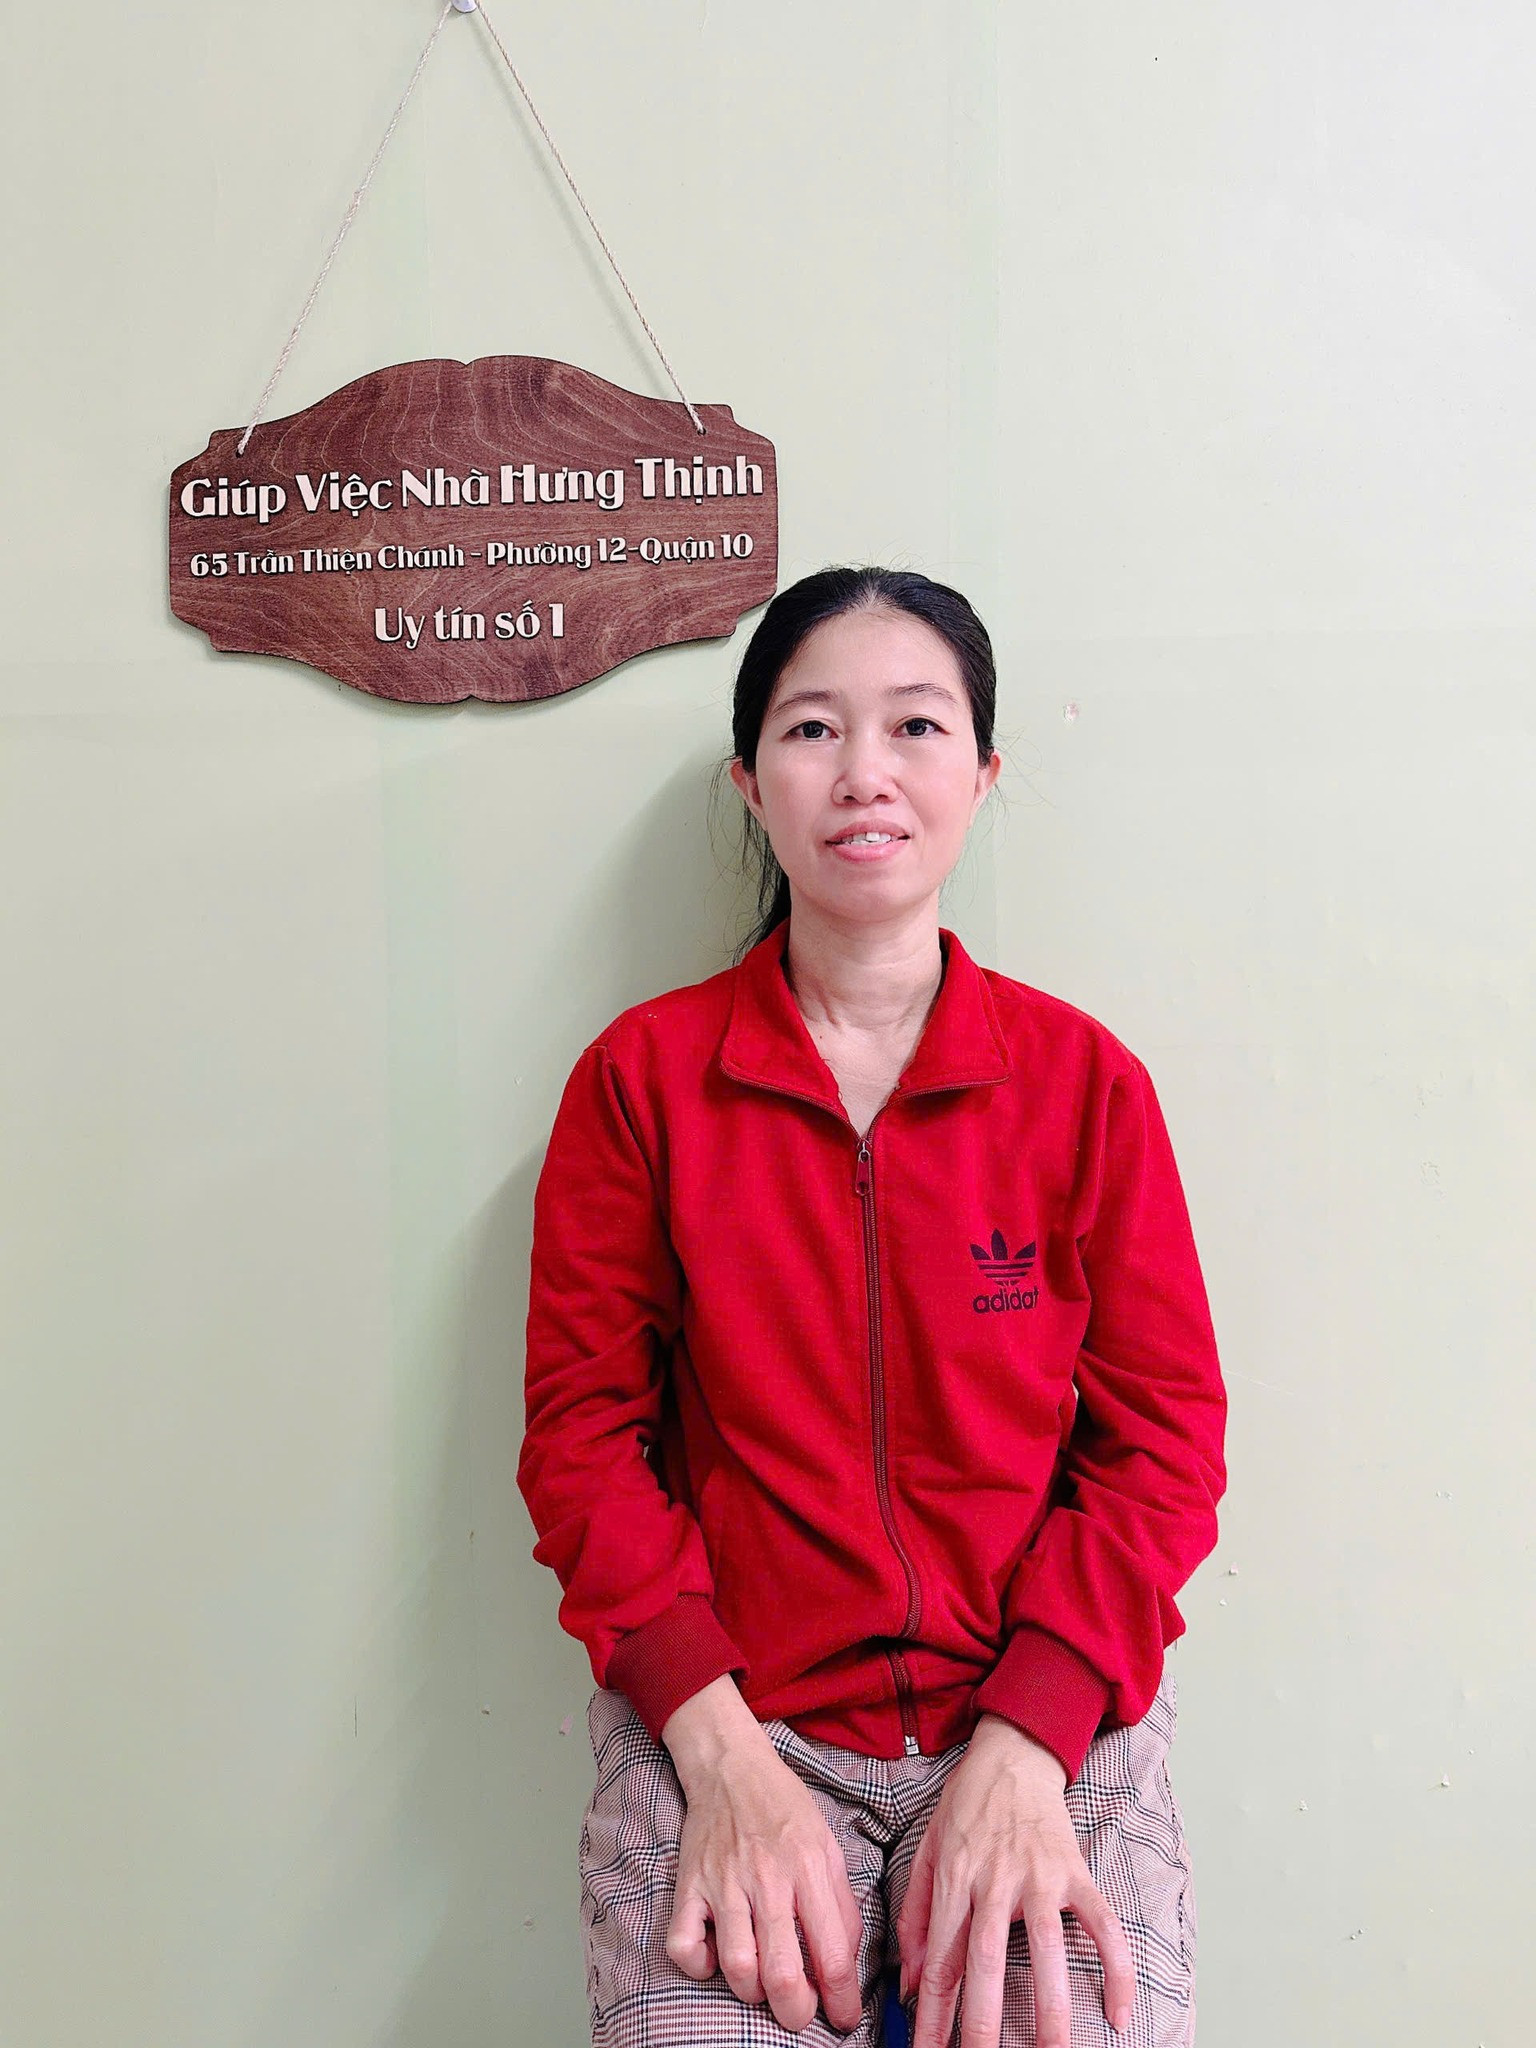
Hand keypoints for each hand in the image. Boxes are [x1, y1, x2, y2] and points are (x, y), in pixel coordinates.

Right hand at [662, 1679, 864, 2034]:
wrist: (732, 1766)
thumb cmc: (784, 1808)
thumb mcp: (828, 1846)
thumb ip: (841, 1904)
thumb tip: (848, 1962)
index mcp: (808, 1870)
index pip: (833, 1956)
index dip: (843, 2001)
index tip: (845, 2017)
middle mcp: (767, 1879)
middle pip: (783, 1975)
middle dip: (797, 2013)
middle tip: (801, 2012)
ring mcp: (724, 1883)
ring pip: (737, 1968)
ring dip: (752, 1992)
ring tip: (762, 1982)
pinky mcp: (689, 1884)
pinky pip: (684, 1946)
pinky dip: (699, 1966)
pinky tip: (716, 1956)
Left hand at [896, 1714, 1135, 2047]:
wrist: (1013, 1754)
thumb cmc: (967, 1805)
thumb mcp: (928, 1850)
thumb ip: (917, 1916)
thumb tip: (911, 1982)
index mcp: (956, 1878)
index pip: (941, 1960)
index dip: (933, 2015)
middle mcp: (996, 1879)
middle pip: (987, 1960)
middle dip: (982, 2022)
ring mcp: (1041, 1876)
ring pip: (1046, 1947)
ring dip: (1050, 2005)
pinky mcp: (1077, 1872)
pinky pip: (1103, 1925)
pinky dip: (1116, 1968)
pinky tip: (1118, 2013)